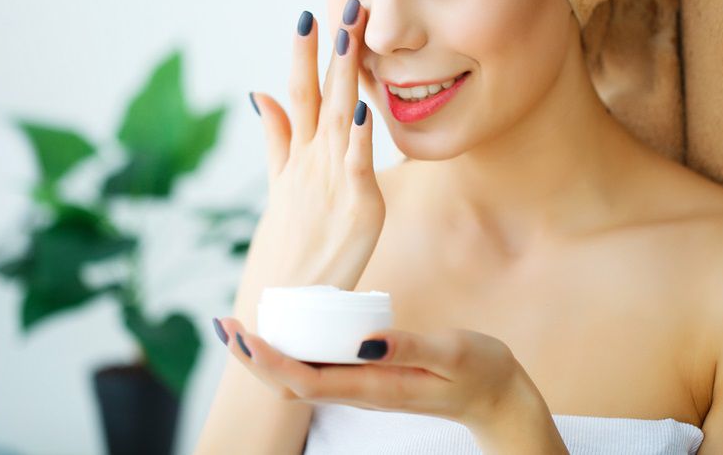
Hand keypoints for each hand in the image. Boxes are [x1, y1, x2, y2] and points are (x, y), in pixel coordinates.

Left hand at [213, 316, 564, 452]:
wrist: (498, 398)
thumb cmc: (479, 371)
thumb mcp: (452, 353)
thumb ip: (411, 347)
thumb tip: (365, 341)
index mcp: (374, 387)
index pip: (307, 381)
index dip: (269, 362)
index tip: (243, 336)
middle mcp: (361, 391)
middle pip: (291, 384)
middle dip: (253, 360)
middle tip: (225, 325)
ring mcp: (363, 385)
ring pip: (301, 378)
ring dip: (267, 357)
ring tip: (240, 327)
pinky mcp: (369, 375)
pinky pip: (319, 368)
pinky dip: (292, 352)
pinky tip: (285, 329)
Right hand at [234, 0, 385, 324]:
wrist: (288, 299)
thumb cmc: (289, 242)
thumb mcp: (281, 182)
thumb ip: (276, 138)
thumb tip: (260, 92)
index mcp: (299, 154)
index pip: (299, 92)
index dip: (303, 55)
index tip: (308, 16)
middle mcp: (313, 159)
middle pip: (319, 93)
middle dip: (330, 48)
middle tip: (342, 4)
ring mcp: (333, 179)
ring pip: (336, 116)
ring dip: (342, 74)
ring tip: (348, 35)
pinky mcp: (359, 204)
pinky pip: (357, 162)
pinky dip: (356, 134)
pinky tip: (360, 105)